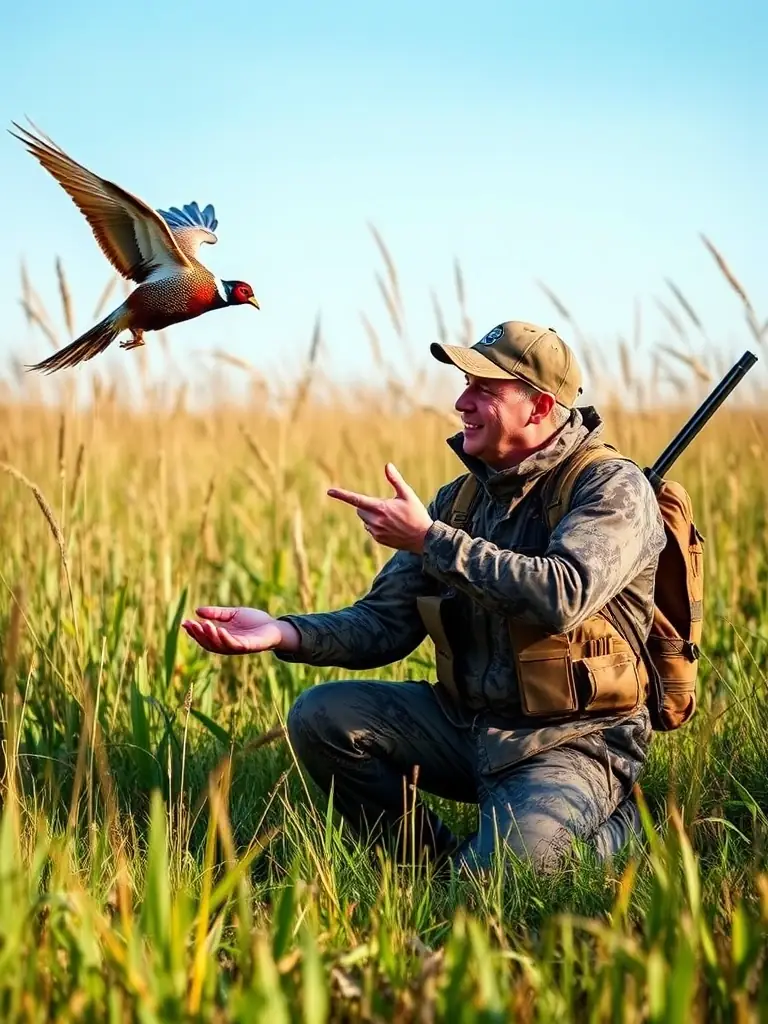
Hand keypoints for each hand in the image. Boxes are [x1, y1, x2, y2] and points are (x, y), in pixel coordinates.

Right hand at [181, 606, 299, 655]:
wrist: (276, 626)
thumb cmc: (256, 621)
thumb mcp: (233, 614)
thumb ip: (217, 613)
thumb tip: (197, 611)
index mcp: (223, 637)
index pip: (205, 637)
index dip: (194, 631)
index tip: (185, 622)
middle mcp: (228, 644)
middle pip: (209, 643)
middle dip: (198, 634)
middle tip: (190, 624)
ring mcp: (238, 647)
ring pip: (219, 645)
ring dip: (210, 636)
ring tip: (203, 625)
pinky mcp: (248, 647)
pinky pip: (234, 644)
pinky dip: (225, 638)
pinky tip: (219, 630)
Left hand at [327, 463, 432, 553]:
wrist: (424, 538)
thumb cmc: (416, 514)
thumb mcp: (408, 494)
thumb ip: (395, 480)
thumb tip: (387, 465)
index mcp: (380, 508)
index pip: (356, 499)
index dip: (342, 495)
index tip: (330, 491)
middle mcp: (375, 521)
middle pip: (360, 509)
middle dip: (366, 506)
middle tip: (385, 506)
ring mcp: (376, 532)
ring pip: (365, 521)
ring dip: (372, 517)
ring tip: (391, 518)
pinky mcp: (379, 539)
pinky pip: (370, 530)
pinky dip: (376, 526)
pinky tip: (391, 527)